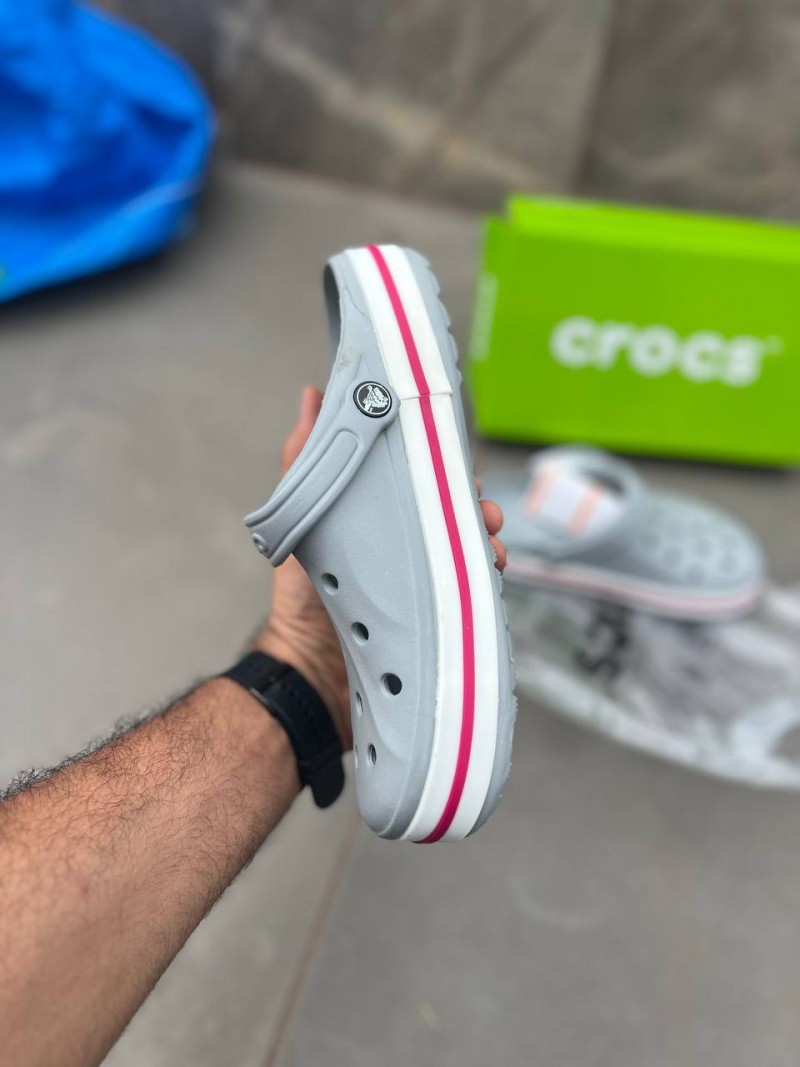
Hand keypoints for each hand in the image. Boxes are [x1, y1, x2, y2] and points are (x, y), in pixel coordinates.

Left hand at [253, 386, 506, 749]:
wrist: (311, 674)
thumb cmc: (301, 597)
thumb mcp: (303, 518)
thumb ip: (305, 458)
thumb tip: (312, 394)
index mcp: (380, 523)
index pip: (424, 486)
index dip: (447, 474)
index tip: (460, 470)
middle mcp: (407, 551)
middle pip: (456, 518)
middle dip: (477, 510)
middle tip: (485, 515)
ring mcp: (425, 586)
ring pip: (471, 554)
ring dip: (488, 547)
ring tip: (492, 552)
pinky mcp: (439, 619)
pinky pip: (473, 594)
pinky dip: (487, 585)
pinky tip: (491, 582)